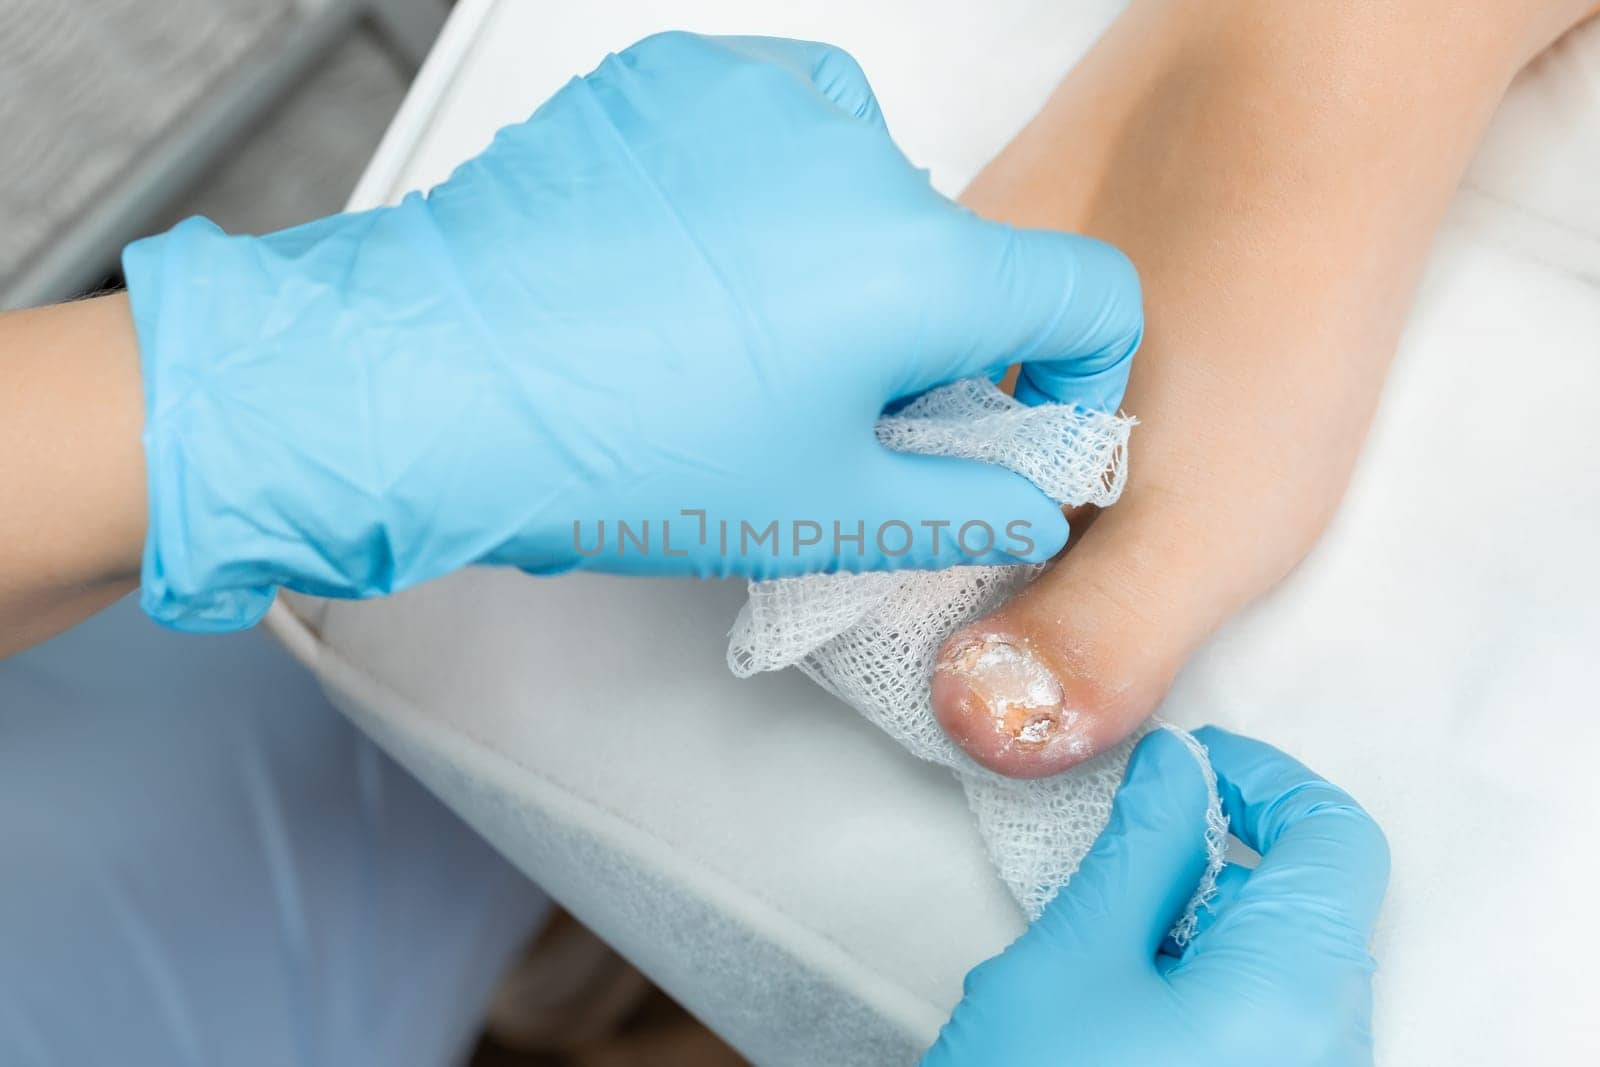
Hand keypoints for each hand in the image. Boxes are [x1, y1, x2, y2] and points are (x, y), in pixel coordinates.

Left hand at [122, 32, 1141, 631]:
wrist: (427, 381)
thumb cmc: (612, 454)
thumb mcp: (815, 513)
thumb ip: (959, 511)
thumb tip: (1023, 507)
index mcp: (916, 265)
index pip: (1085, 293)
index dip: (1078, 369)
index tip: (1021, 411)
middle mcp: (856, 152)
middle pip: (958, 249)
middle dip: (926, 335)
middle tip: (832, 410)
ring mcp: (758, 99)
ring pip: (866, 184)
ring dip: (845, 257)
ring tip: (745, 337)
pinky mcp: (675, 79)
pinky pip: (772, 127)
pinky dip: (765, 191)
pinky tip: (692, 265)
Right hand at [924, 726, 1388, 1065]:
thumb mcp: (1072, 960)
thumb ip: (1140, 847)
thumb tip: (1178, 771)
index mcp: (1294, 992)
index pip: (1336, 837)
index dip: (1263, 781)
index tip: (1189, 771)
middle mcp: (1331, 1047)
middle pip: (1313, 901)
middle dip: (1220, 859)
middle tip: (1125, 858)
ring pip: (1286, 965)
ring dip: (1207, 924)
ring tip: (1108, 953)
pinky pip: (1269, 1024)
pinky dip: (1209, 985)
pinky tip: (1125, 1011)